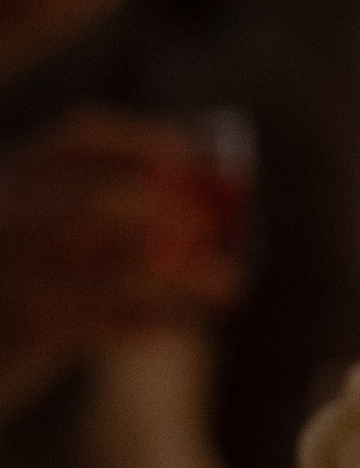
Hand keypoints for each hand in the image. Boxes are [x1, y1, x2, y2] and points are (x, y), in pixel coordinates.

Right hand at [0, 110, 246, 371]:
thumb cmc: (25, 281)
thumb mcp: (40, 228)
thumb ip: (97, 207)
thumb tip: (206, 205)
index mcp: (13, 178)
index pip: (74, 139)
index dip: (138, 140)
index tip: (186, 150)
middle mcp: (10, 218)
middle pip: (91, 202)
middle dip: (162, 208)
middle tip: (209, 220)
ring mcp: (17, 275)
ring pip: (113, 271)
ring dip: (182, 276)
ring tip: (229, 283)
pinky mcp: (30, 327)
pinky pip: (106, 323)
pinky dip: (151, 320)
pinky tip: (182, 321)